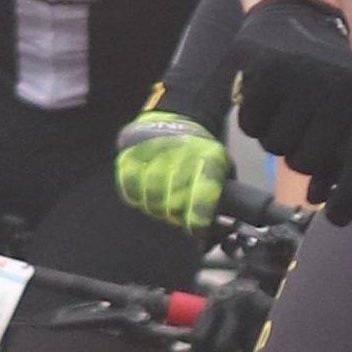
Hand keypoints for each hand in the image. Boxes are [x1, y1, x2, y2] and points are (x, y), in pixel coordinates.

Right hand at [115, 107, 229, 236]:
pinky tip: (148, 191)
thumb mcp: (222, 168)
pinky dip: (138, 196)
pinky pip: (130, 190)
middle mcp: (180, 154)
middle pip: (174, 203)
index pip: (202, 197)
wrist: (179, 117)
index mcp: (209, 158)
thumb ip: (219, 197)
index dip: (198, 221)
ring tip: (164, 200)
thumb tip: (211, 234)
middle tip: (180, 213)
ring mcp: (152, 153)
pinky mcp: (129, 156)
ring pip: (151, 199)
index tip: (197, 230)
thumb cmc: (202, 152)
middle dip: (177, 215)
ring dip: (158, 207)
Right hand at [227, 0, 351, 201]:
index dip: (347, 200)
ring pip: (276, 147)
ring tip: (285, 107)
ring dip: (275, 136)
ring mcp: (299, 76)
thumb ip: (346, 149)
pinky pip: (250, 126)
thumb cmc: (326, 73)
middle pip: (308, 162)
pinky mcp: (262, 68)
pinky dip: (253, 120)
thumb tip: (326, 198)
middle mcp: (337, 87)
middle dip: (299, 155)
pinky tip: (264, 95)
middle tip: (301, 129)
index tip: (333, 216)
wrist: (294, 14)